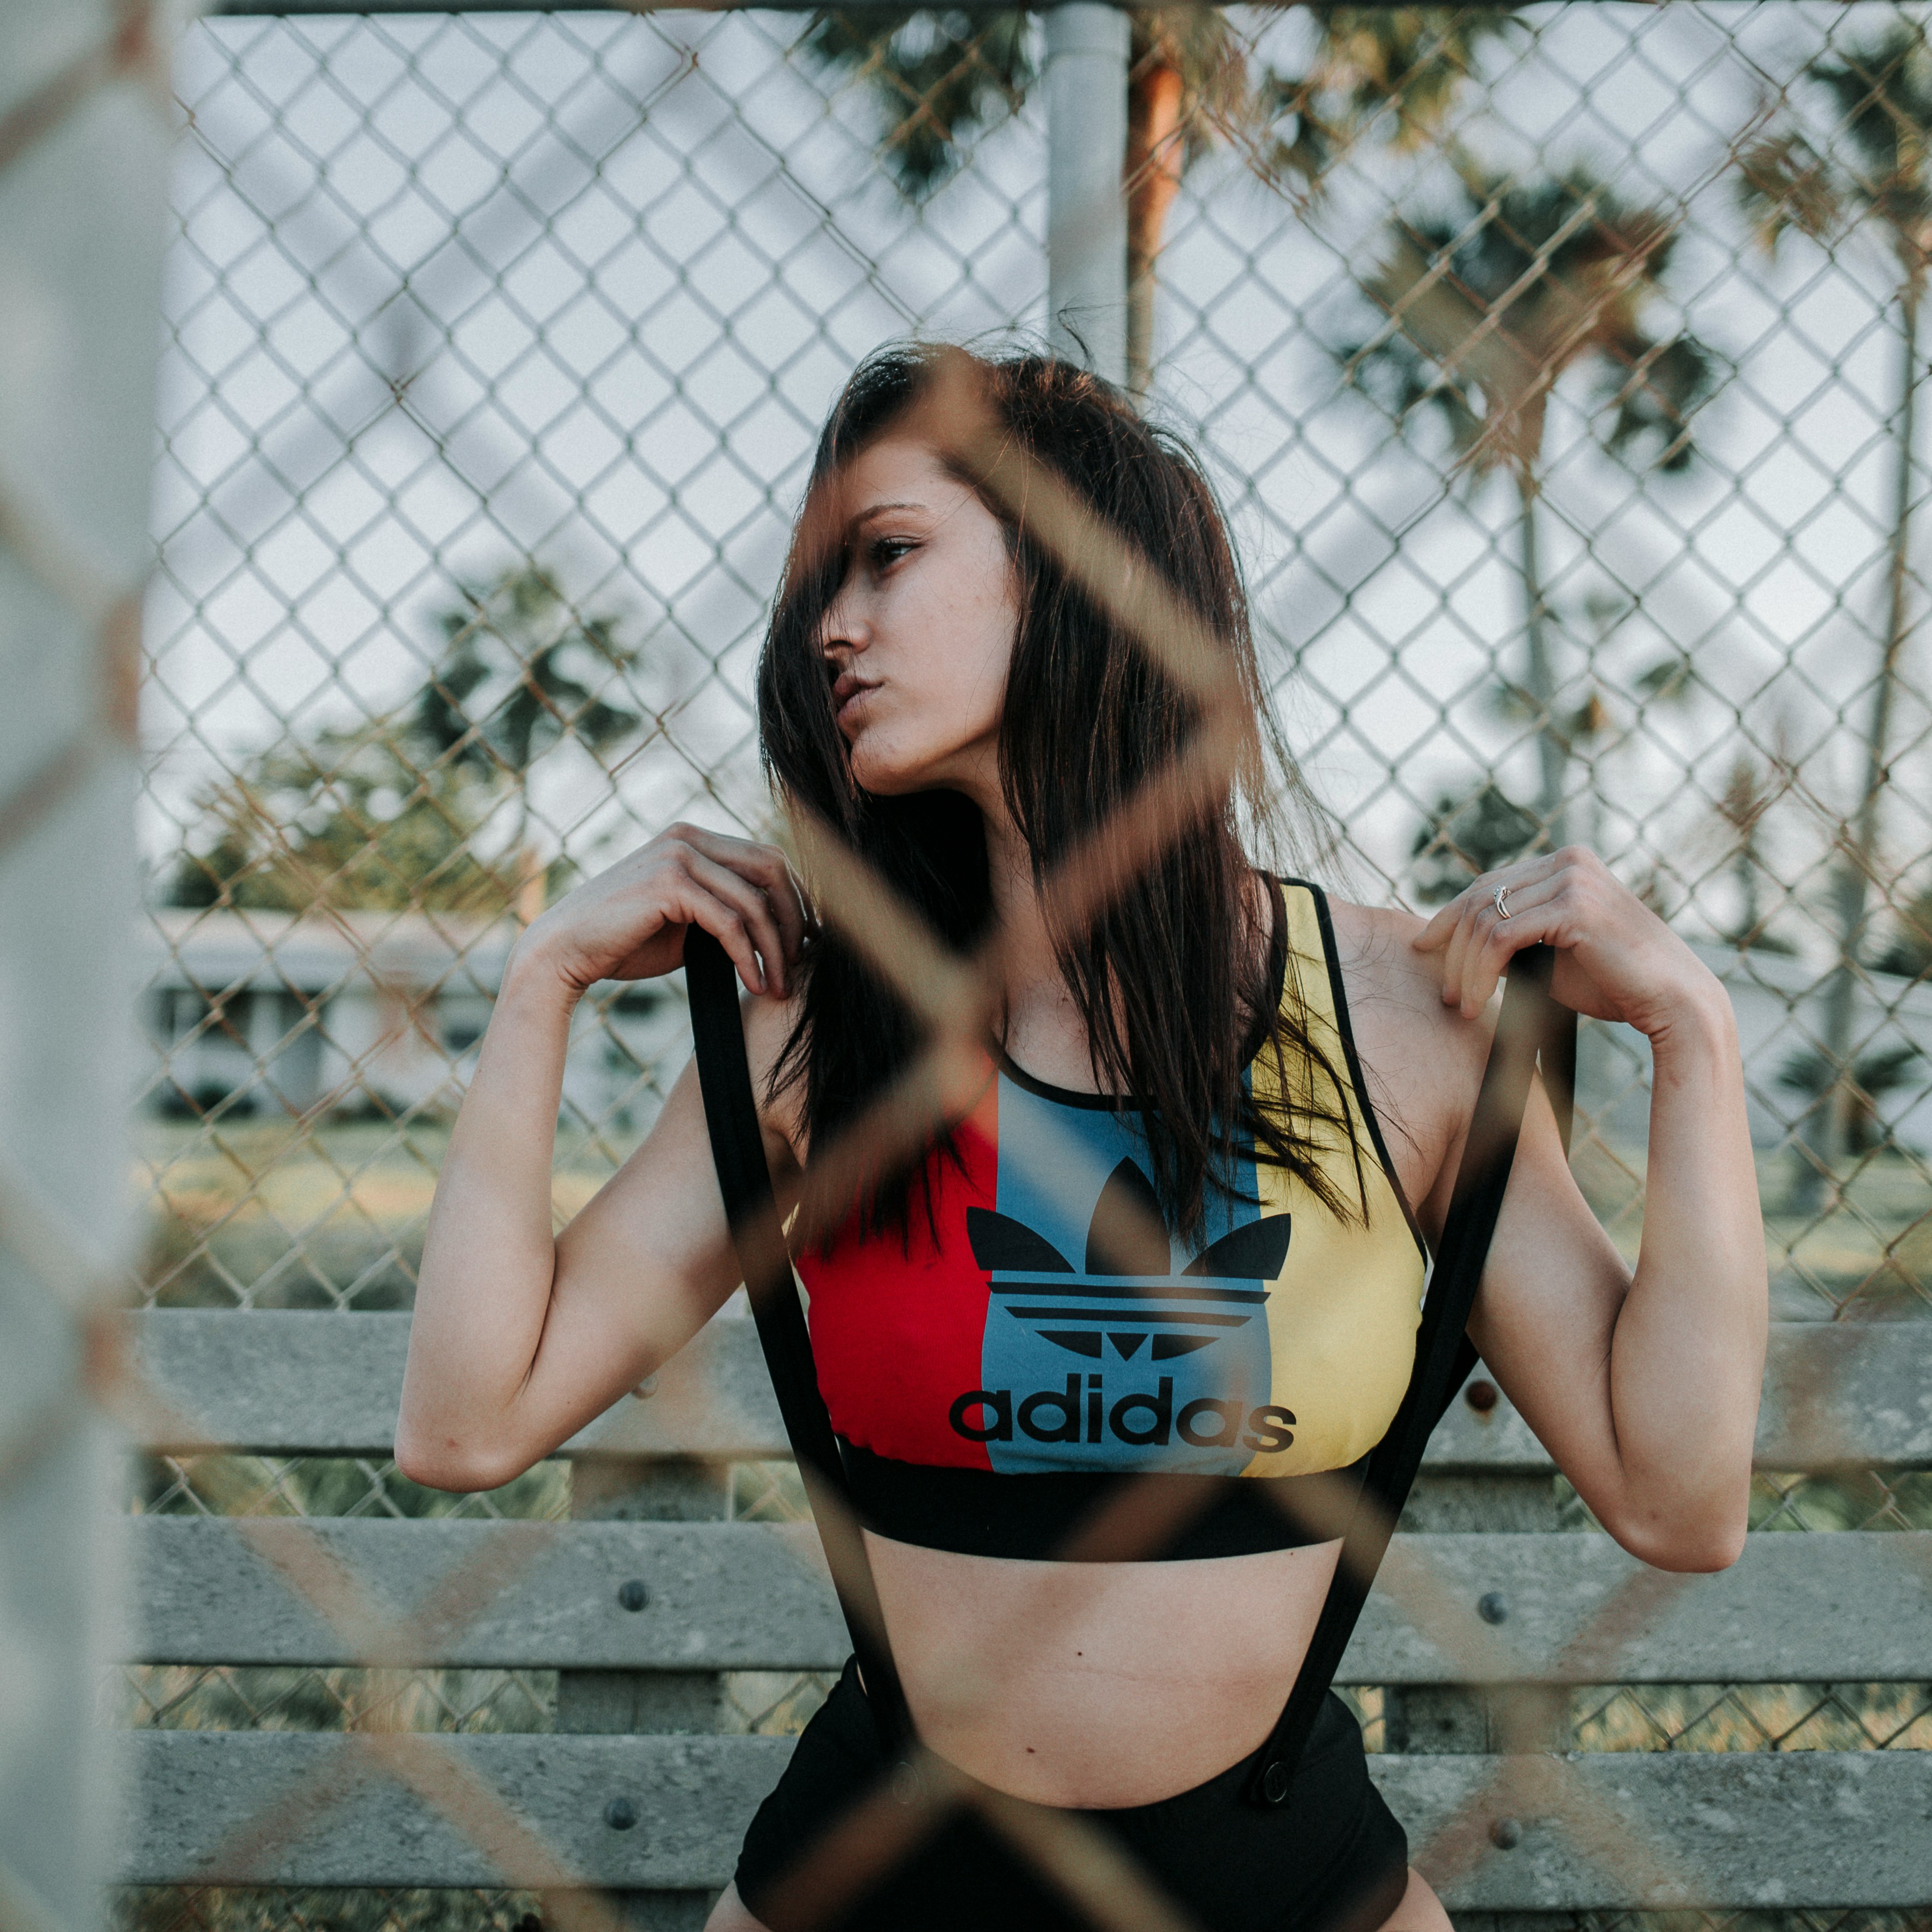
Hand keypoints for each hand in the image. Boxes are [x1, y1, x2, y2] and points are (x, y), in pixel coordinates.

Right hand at [514, 824, 807, 998]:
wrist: (564, 952)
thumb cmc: (625, 942)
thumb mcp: (687, 922)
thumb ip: (725, 911)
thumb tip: (777, 925)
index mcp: (694, 839)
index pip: (767, 860)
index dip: (797, 899)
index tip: (809, 940)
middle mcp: (688, 838)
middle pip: (772, 869)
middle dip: (795, 918)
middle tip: (802, 963)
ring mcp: (678, 855)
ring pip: (754, 900)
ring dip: (775, 948)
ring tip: (780, 985)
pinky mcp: (669, 883)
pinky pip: (729, 921)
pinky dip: (748, 955)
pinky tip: (754, 982)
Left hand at [1412, 847, 1720, 1037]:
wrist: (1674, 1002)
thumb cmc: (1617, 984)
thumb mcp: (1555, 951)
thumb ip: (1517, 935)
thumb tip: (1461, 942)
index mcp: (1567, 863)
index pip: (1489, 884)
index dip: (1449, 917)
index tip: (1424, 947)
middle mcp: (1569, 861)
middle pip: (1480, 898)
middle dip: (1451, 946)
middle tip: (1443, 991)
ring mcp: (1573, 879)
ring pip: (1484, 920)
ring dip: (1463, 968)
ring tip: (1460, 1004)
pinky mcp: (1574, 907)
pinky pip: (1501, 938)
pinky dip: (1480, 972)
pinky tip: (1479, 999)